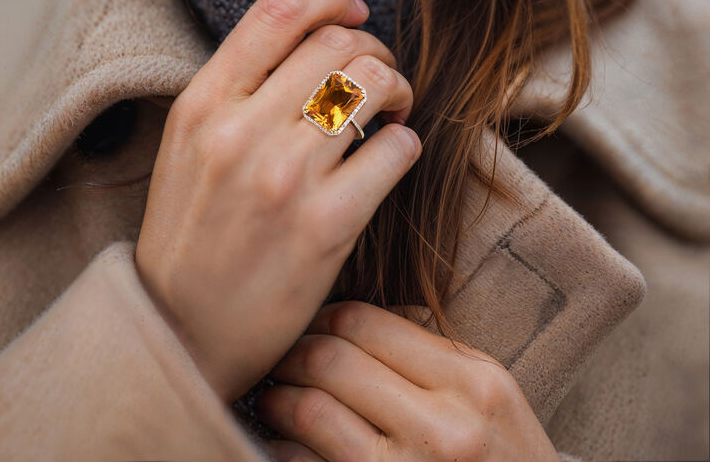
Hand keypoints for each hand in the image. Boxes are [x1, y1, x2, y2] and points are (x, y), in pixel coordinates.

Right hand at [134, 0, 421, 402]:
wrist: (181, 330)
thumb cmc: (191, 232)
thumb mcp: (188, 146)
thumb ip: (237, 91)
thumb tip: (313, 43)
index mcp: (202, 105)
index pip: (277, 12)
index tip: (354, 9)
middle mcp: (240, 132)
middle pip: (338, 43)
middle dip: (375, 47)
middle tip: (381, 73)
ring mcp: (284, 178)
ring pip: (373, 85)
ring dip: (398, 87)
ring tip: (393, 109)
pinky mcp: (326, 225)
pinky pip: (396, 150)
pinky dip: (406, 142)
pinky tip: (391, 156)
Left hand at [255, 301, 560, 461]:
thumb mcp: (491, 397)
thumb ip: (434, 350)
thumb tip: (356, 316)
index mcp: (474, 383)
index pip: (365, 322)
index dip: (323, 317)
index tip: (310, 325)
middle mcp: (446, 427)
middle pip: (333, 359)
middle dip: (292, 353)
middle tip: (280, 357)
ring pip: (312, 410)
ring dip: (278, 398)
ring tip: (272, 396)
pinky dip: (282, 449)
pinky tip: (281, 442)